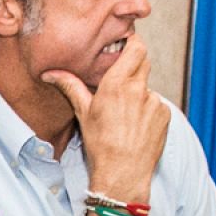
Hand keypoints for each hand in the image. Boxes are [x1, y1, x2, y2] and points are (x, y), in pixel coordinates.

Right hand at [41, 33, 167, 200]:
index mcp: (117, 84)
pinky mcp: (165, 114)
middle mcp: (139, 89)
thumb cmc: (101, 144)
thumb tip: (50, 73)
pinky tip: (135, 124)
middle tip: (118, 80)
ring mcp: (155, 102)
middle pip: (143, 62)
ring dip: (137, 92)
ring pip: (147, 86)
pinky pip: (155, 104)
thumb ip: (70, 86)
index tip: (125, 45)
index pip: (136, 48)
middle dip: (132, 66)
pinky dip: (146, 109)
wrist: (123, 172)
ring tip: (124, 114)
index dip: (133, 43)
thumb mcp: (83, 112)